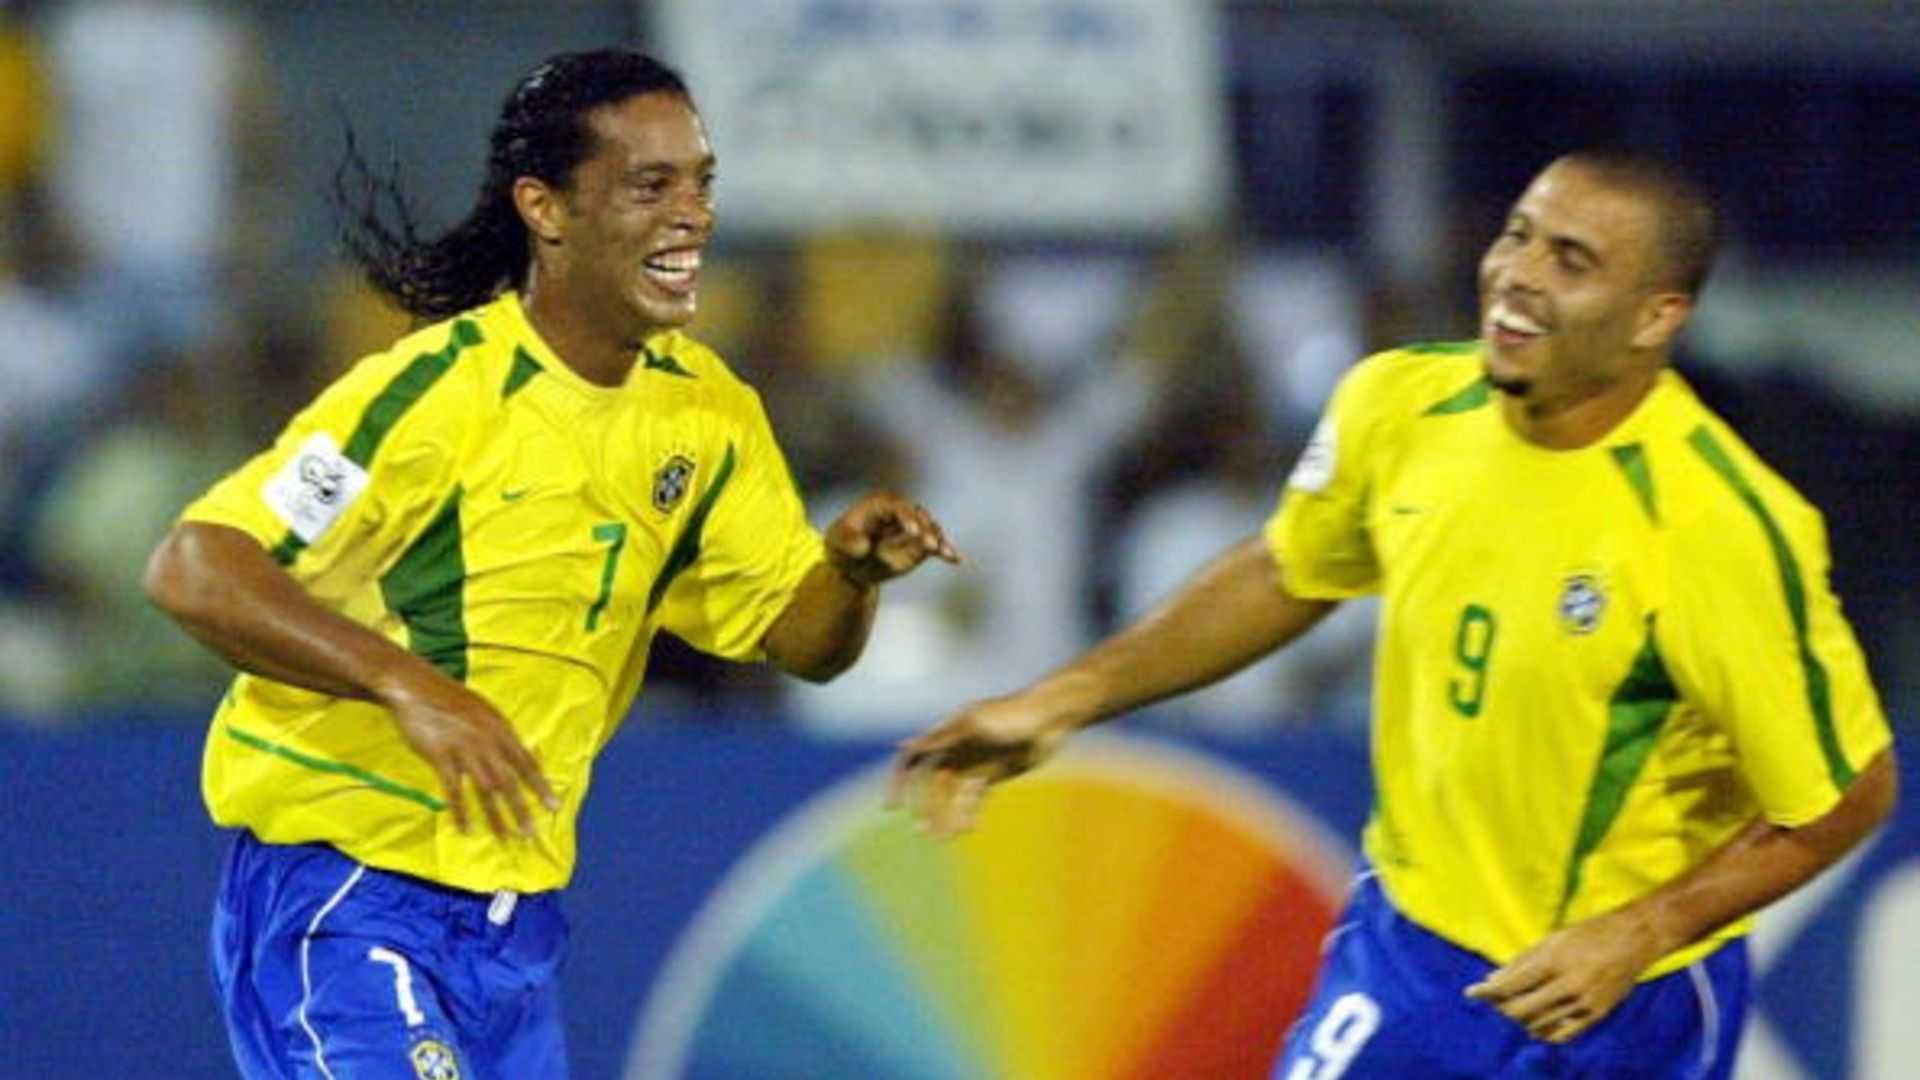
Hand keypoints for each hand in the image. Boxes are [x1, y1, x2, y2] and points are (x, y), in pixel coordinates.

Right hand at [379, 669, 558, 840]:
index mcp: (501, 730)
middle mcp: (488, 741)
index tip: (554, 807)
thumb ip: (500, 735)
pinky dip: (461, 811)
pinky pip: (454, 790)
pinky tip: (467, 829)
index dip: (541, 787)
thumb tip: (519, 755)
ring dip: (496, 816)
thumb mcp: (485, 712)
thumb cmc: (452, 701)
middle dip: (522, 809)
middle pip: (509, 781)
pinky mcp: (441, 756)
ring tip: (506, 838)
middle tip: (532, 834)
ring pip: (485, 789)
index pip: (526, 764)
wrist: (417, 687)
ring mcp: (465, 749)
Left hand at [825, 491, 958, 586]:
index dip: (907, 517)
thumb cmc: (842, 546)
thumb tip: (864, 546)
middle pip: (919, 516)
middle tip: (930, 545)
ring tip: (945, 553)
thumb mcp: (837, 543)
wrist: (852, 566)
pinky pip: (936, 545)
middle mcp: (901, 512)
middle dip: (926, 529)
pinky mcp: (921, 544)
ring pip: (931, 529)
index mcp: (880, 504)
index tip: (913, 531)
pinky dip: (945, 551)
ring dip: (939, 540)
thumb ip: (849, 543)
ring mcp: (913, 528)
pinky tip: (955, 559)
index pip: (898, 506)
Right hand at [888, 693, 1073, 837]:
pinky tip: (968, 829)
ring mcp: (975, 763)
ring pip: (953, 796)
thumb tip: (902, 746)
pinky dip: (969, 813)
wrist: (1049, 718)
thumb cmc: (1011, 714)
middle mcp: (956, 750)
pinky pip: (974, 798)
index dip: (900, 782)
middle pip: (933, 785)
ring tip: (945, 838)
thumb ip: (940, 738)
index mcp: (946, 735)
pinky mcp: (993, 773)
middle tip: (924, 833)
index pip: (913, 760)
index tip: (893, 807)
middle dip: (927, 809)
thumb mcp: (973, 724)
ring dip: (946, 816)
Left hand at [1464, 907, 1666, 1042]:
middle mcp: (1568, 985)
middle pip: (1520, 1010)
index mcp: (1554, 961)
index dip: (1486, 992)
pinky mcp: (1597, 1014)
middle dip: (1500, 1007)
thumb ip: (1521, 961)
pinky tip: (1536, 1023)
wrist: (1634, 939)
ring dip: (1520, 1019)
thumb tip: (1491, 980)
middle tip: (1493, 1000)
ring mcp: (1584, 1003)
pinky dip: (1544, 1031)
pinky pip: (1562, 1034)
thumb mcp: (1551, 939)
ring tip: (1515, 1006)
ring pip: (1538, 1024)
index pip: (1510, 985)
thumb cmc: (1588, 933)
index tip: (1470, 993)